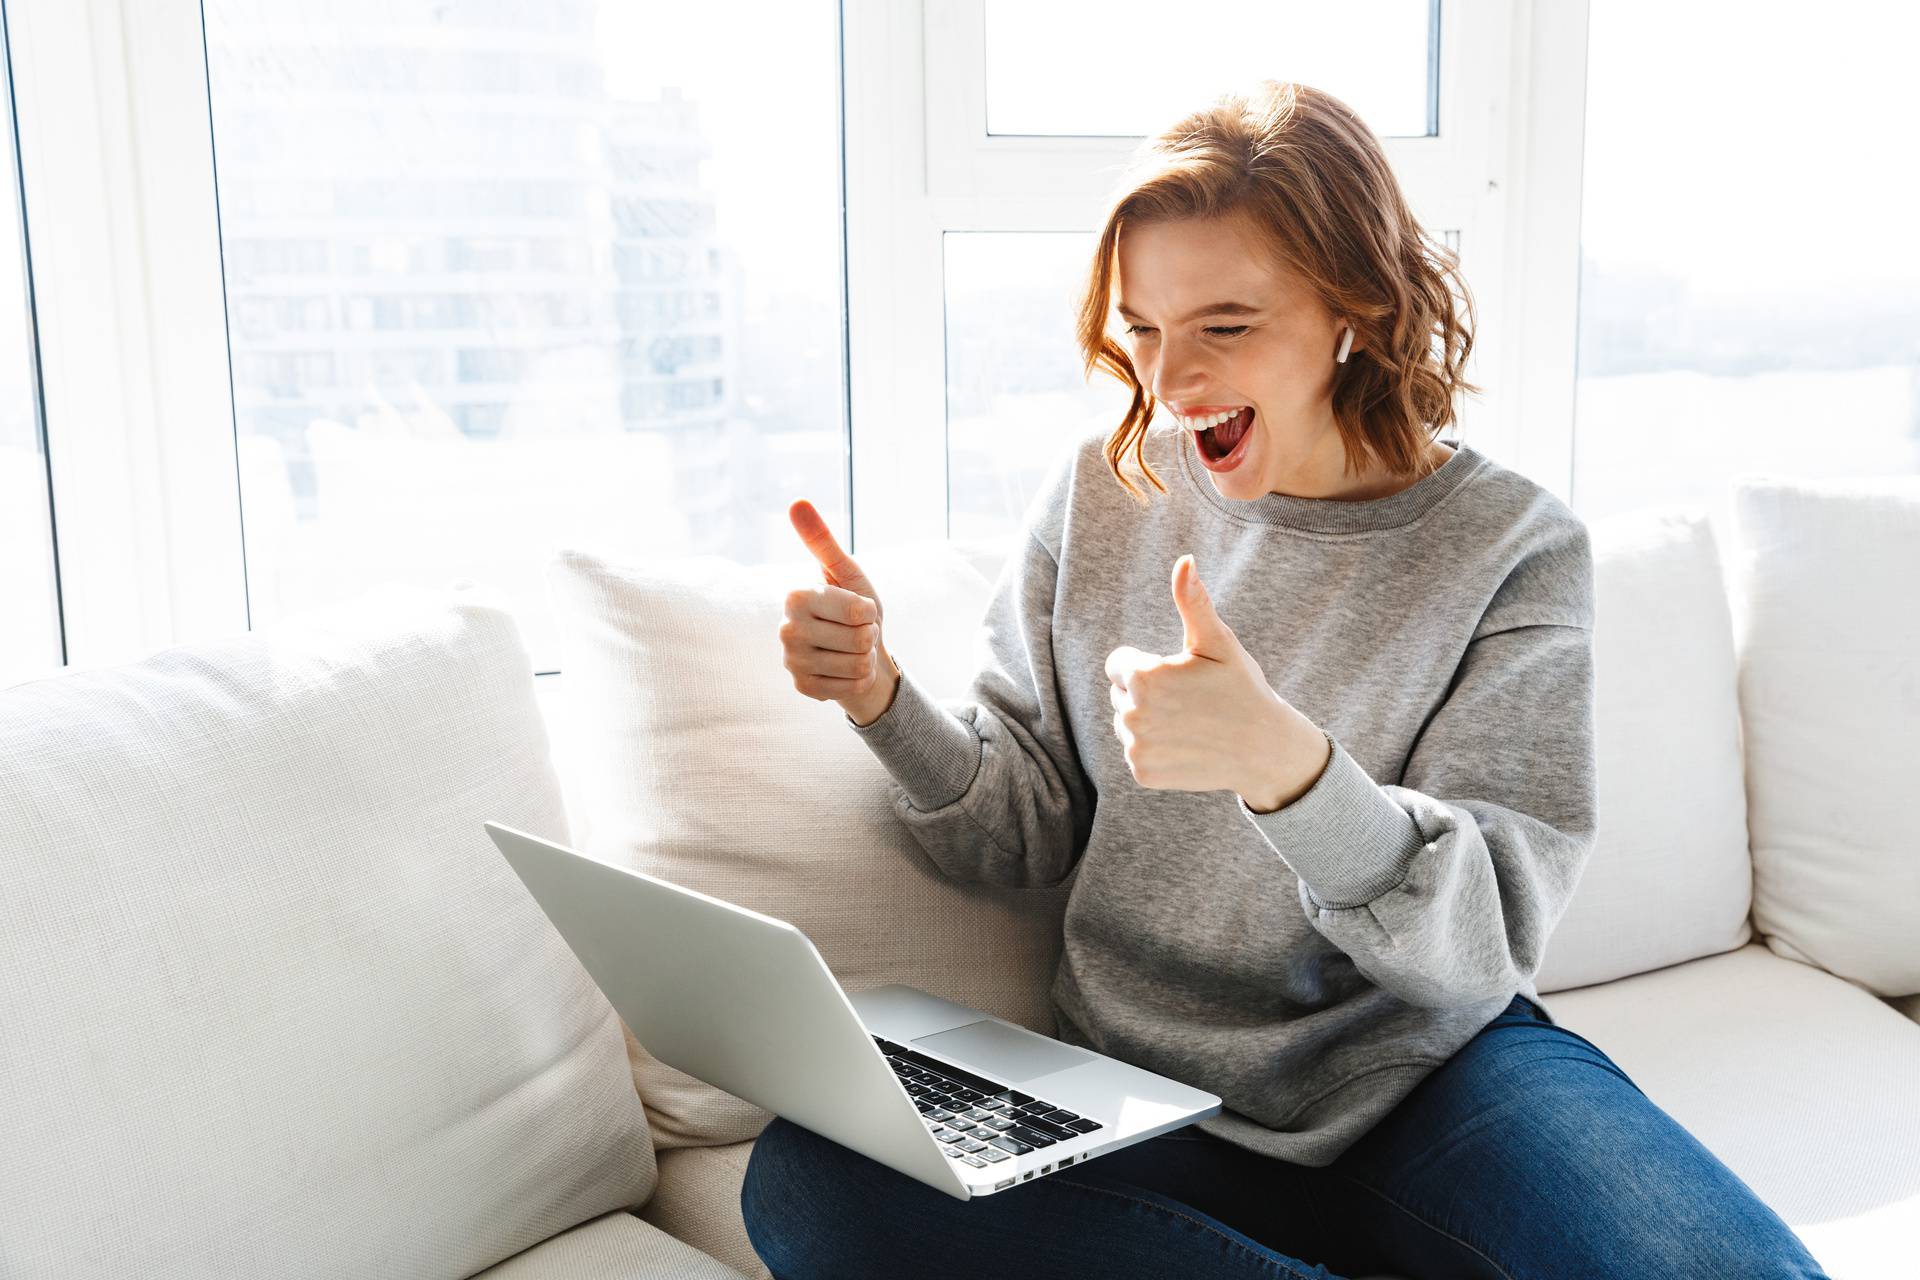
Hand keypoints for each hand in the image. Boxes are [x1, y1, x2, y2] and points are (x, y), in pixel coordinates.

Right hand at [782, 499, 899, 725]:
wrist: (858, 652)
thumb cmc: (854, 607)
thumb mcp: (846, 572)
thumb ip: (823, 541)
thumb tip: (797, 502)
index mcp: (795, 597)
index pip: (858, 611)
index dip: (869, 611)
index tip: (857, 610)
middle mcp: (786, 630)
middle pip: (860, 639)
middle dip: (869, 636)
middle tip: (855, 632)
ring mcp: (792, 662)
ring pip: (858, 666)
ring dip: (865, 658)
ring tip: (850, 650)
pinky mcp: (804, 688)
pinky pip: (852, 688)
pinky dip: (859, 680)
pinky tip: (844, 670)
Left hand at [1105, 555, 1328, 810]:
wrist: (1264, 749)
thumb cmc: (1241, 688)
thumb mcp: (1219, 642)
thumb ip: (1193, 602)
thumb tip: (1184, 561)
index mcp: (1144, 677)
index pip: (1118, 664)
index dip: (1148, 666)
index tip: (1178, 675)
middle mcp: (1132, 715)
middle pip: (1120, 693)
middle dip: (1146, 693)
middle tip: (1189, 701)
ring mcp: (1136, 747)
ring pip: (1126, 723)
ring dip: (1149, 721)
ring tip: (1189, 723)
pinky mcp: (1143, 772)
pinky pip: (1136, 751)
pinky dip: (1155, 749)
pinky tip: (1185, 746)